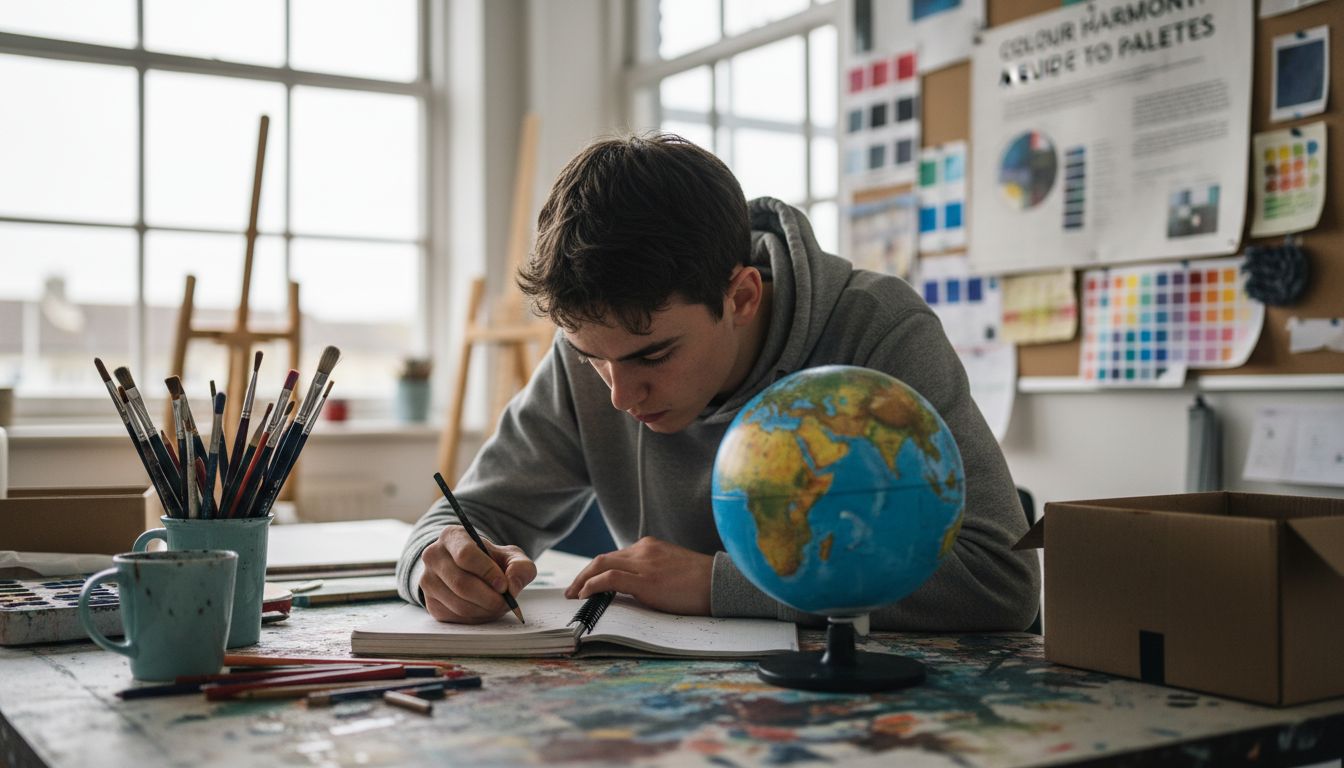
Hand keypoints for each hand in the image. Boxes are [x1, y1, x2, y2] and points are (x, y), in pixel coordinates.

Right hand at [420, 525, 535, 623]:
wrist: (472, 571)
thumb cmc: (491, 561)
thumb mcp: (511, 556)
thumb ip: (520, 567)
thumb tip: (512, 586)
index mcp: (452, 536)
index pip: (466, 555)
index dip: (487, 572)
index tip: (503, 585)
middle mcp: (433, 556)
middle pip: (461, 583)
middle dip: (489, 598)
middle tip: (506, 601)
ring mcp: (428, 580)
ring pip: (459, 604)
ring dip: (484, 610)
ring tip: (498, 605)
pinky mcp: (430, 603)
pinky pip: (455, 617)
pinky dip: (475, 618)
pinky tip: (484, 609)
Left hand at [565, 537, 711, 615]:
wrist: (720, 584)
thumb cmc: (700, 583)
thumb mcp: (670, 570)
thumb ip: (650, 572)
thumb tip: (629, 589)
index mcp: (649, 546)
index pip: (614, 556)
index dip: (595, 570)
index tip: (585, 584)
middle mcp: (643, 549)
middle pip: (602, 558)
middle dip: (583, 575)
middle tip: (571, 591)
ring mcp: (644, 563)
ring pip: (601, 565)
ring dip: (583, 581)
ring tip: (573, 596)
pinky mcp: (646, 579)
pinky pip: (609, 578)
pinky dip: (592, 585)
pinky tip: (585, 595)